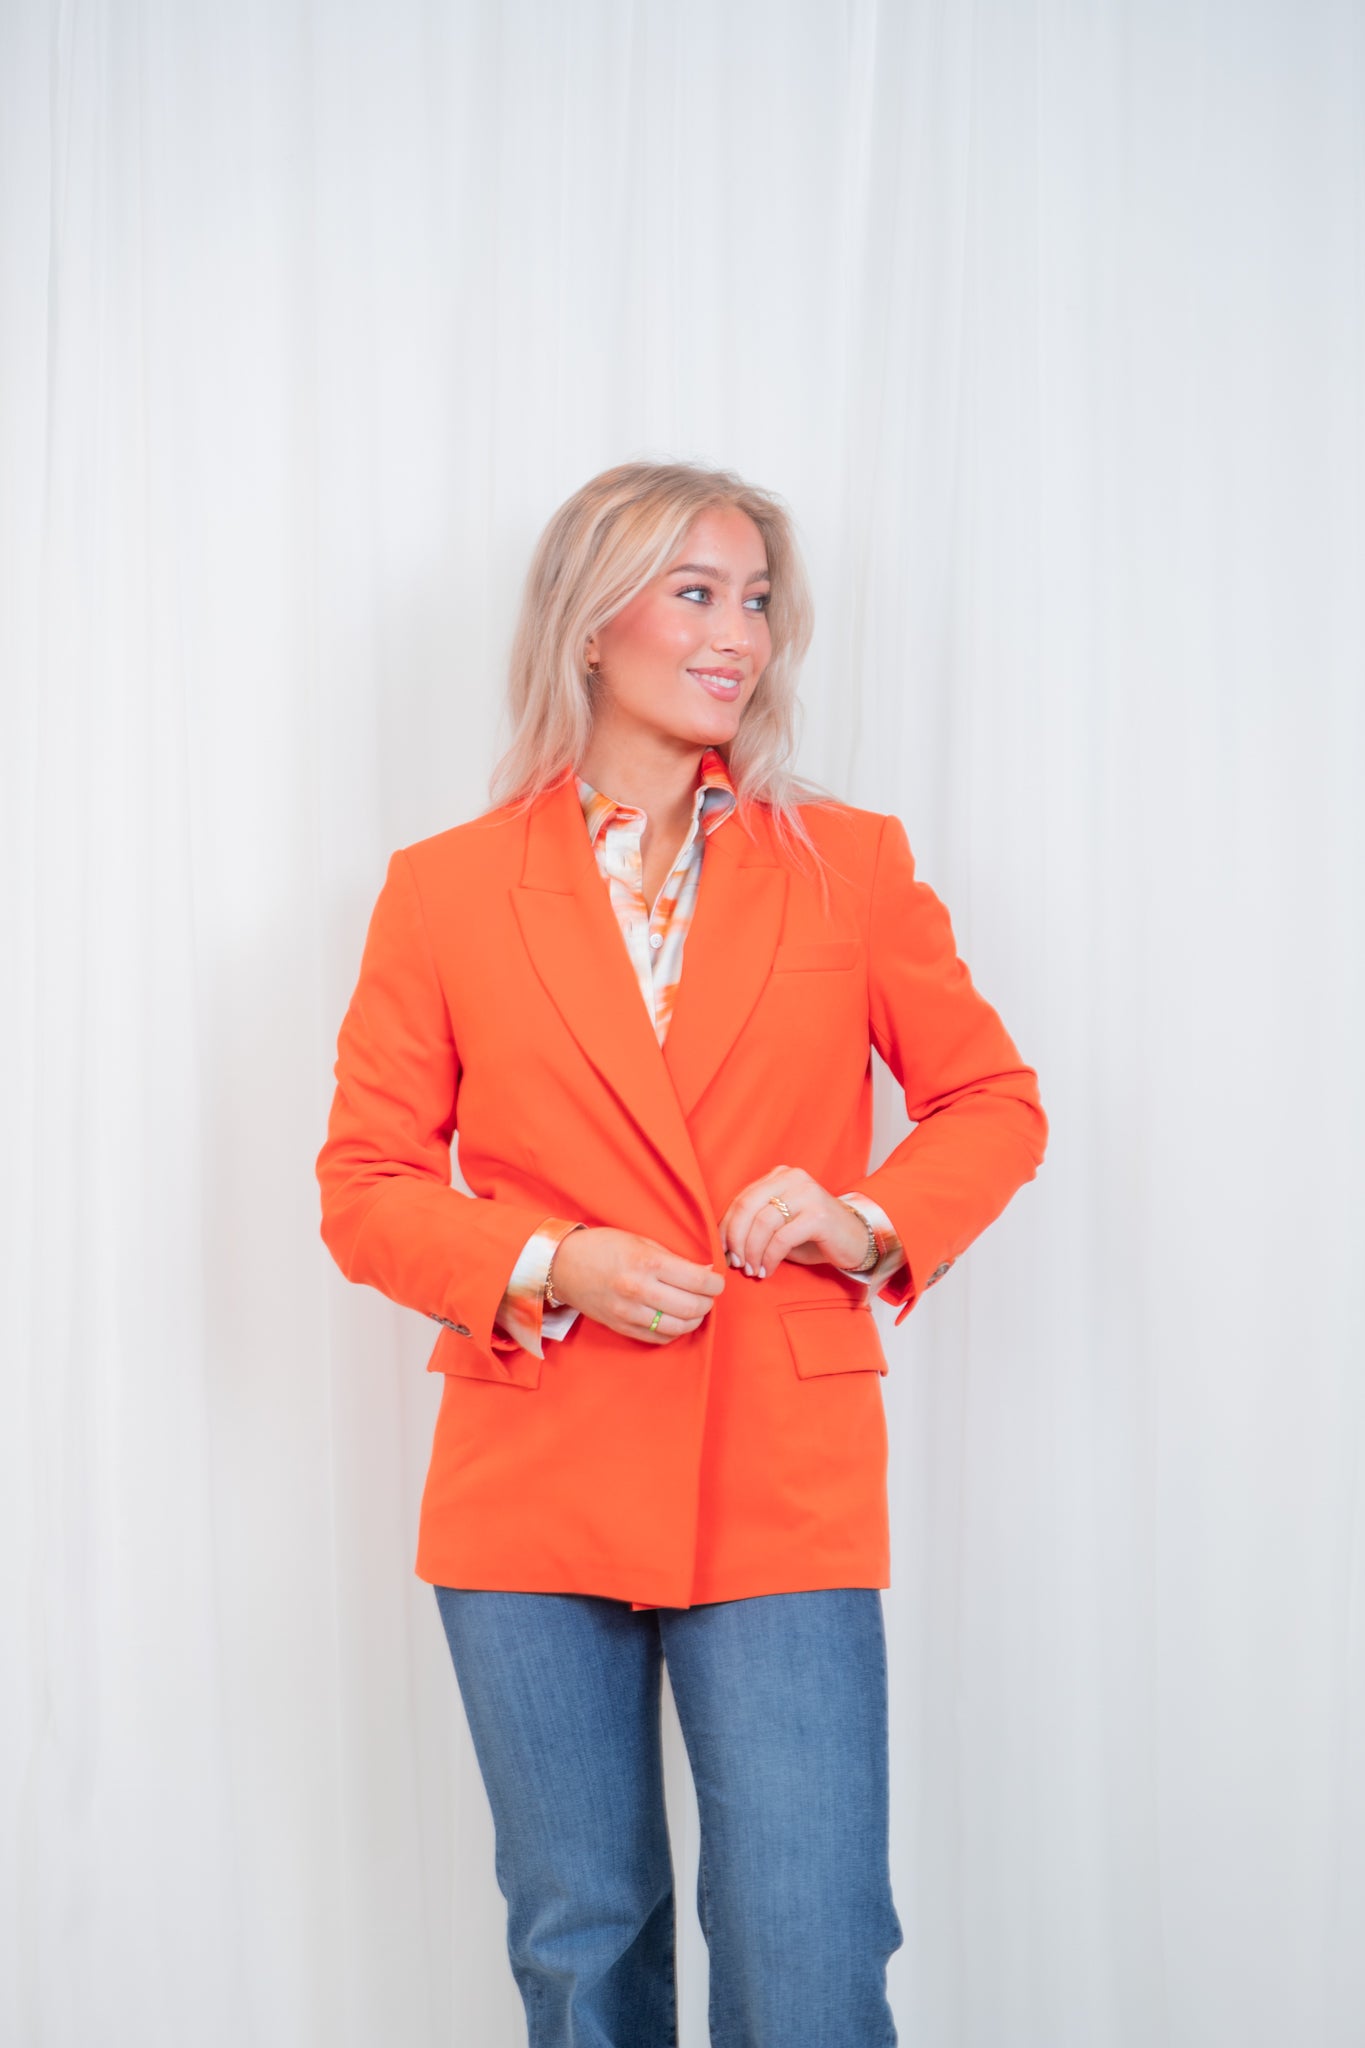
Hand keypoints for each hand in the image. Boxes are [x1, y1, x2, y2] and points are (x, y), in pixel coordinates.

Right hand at [548, 1227, 725, 1345]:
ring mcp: (629, 1313)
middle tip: (708, 1295)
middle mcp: (639, 1290)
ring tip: (695, 1308)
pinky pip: (658, 1338)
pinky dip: (674, 1332)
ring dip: (694, 1319)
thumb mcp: (640, 1241)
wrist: (562, 1265)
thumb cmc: (603, 1247)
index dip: (715, 1284)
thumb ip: (673, 1259)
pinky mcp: (621, 1327)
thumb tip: (704, 1273)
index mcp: (647, 1263)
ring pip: (678, 1327)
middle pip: (692, 1307)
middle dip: (708, 1302)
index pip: (697, 1281)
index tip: (717, 1281)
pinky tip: (676, 1320)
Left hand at [719, 1165, 869, 1279]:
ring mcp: (807, 1194)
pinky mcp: (819, 1215)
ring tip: (752, 1269)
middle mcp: (793, 1178)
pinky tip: (767, 1270)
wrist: (857, 1241)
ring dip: (752, 1251)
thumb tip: (724, 1244)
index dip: (726, 1226)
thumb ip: (755, 1224)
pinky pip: (782, 1238)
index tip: (721, 1250)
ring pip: (763, 1223)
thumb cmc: (814, 1235)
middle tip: (736, 1262)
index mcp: (779, 1176)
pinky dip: (770, 1257)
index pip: (741, 1198)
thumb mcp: (780, 1224)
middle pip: (748, 1207)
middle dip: (736, 1239)